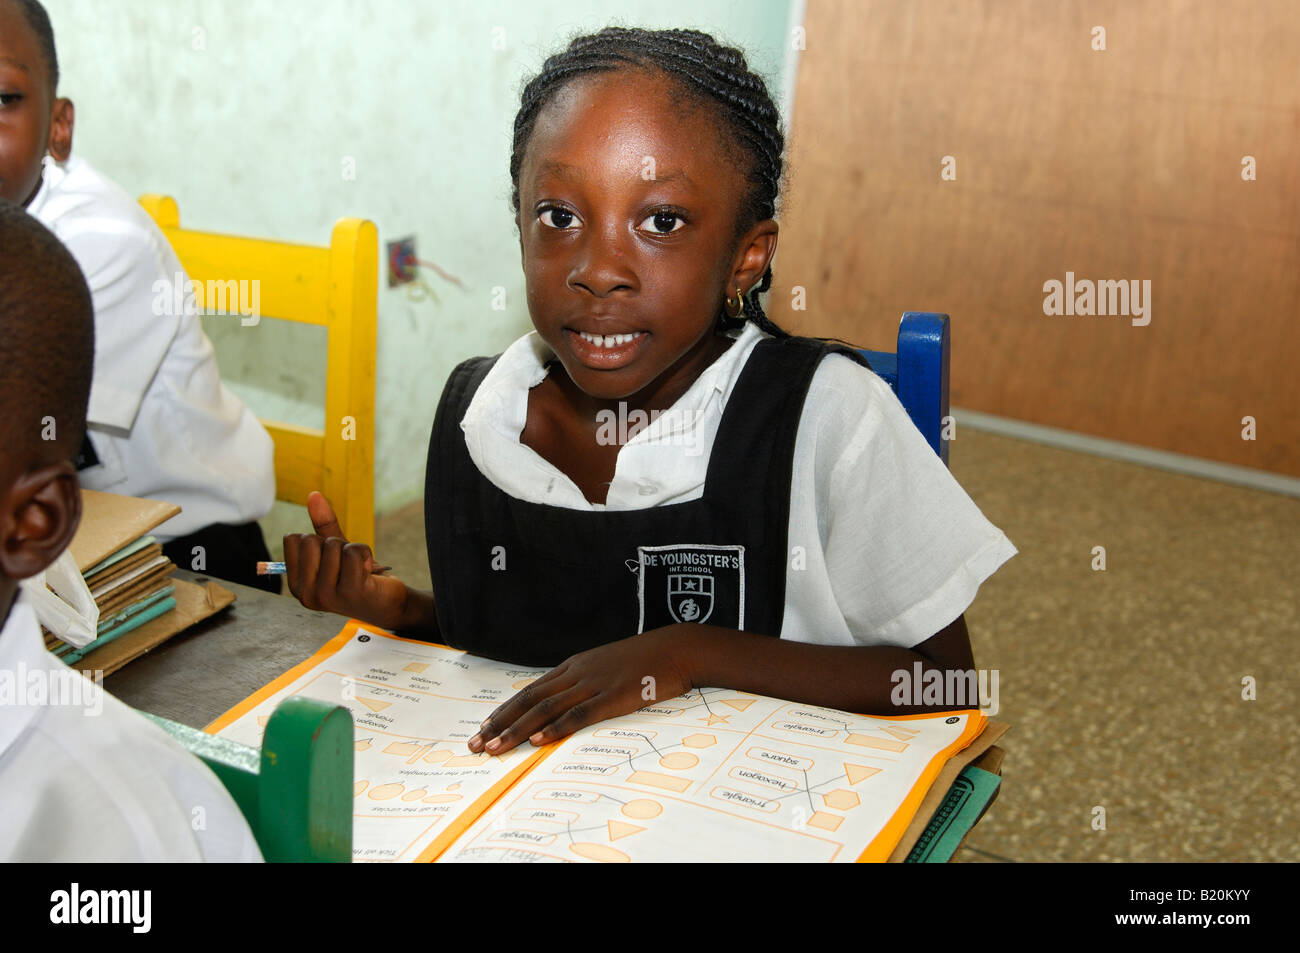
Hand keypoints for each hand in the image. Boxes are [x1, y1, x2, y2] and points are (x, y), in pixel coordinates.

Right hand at [282, 491, 409, 629]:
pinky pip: (353, 552)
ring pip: (333, 545)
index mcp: (297, 586)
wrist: (388, 603)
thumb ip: (322, 526)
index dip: (317, 540)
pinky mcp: (351, 591)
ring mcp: (327, 595)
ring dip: (352, 549)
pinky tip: (369, 571)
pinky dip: (365, 553)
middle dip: (334, 543)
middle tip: (348, 564)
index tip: (331, 559)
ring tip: (359, 569)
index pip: (293, 539)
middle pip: (310, 540)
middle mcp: (307, 594)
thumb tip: (313, 495)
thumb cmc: (358, 577)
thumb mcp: (337, 551)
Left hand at [468, 627, 693, 755]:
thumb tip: (569, 704)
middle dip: (499, 723)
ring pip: (546, 709)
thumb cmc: (647, 660)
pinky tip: (537, 741)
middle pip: (529, 699)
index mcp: (574, 666)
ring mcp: (594, 684)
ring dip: (517, 730)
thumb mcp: (609, 667)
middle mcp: (577, 674)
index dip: (504, 710)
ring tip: (495, 748)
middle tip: (475, 744)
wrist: (677, 649)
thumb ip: (587, 682)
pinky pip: (578, 715)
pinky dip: (555, 728)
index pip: (530, 690)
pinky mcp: (612, 696)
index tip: (483, 728)